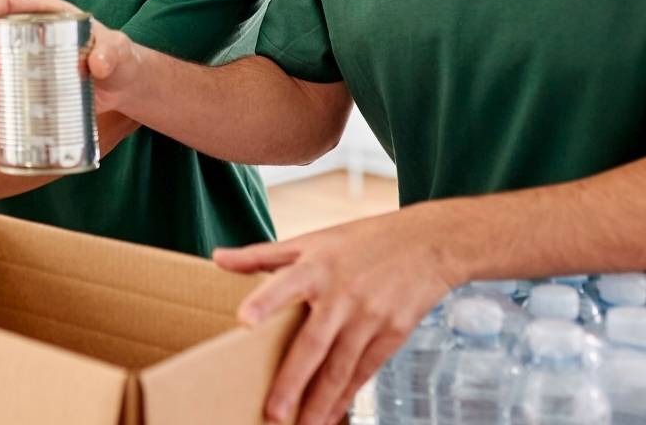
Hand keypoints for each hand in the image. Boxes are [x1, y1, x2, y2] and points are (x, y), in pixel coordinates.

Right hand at [0, 0, 146, 120]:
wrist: (125, 87)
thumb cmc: (122, 59)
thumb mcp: (119, 50)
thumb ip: (112, 52)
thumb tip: (96, 64)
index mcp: (44, 15)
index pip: (3, 6)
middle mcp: (29, 36)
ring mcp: (26, 62)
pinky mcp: (29, 87)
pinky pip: (2, 92)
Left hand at [215, 207, 461, 424]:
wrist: (429, 244)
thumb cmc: (362, 241)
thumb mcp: (313, 239)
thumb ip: (263, 255)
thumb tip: (216, 258)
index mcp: (317, 266)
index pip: (284, 282)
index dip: (265, 301)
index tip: (244, 321)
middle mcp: (342, 294)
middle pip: (313, 342)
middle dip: (293, 380)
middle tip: (273, 413)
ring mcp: (370, 317)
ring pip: (340, 367)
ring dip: (320, 402)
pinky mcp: (392, 334)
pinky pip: (364, 372)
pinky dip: (346, 396)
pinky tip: (330, 416)